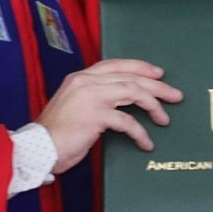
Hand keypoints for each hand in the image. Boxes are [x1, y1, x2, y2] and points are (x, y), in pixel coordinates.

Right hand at [37, 58, 181, 172]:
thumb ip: (94, 98)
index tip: (158, 73)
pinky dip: (140, 132)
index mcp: (81, 77)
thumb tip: (122, 102)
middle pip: (130, 78)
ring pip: (133, 92)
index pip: (116, 64)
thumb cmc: (56, 132)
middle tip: (174, 96)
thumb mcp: (74, 105)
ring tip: (164, 118)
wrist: (37, 147)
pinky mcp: (95, 116)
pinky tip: (146, 142)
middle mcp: (87, 82)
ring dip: (153, 105)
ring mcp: (91, 97)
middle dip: (156, 87)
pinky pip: (126, 121)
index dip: (139, 67)